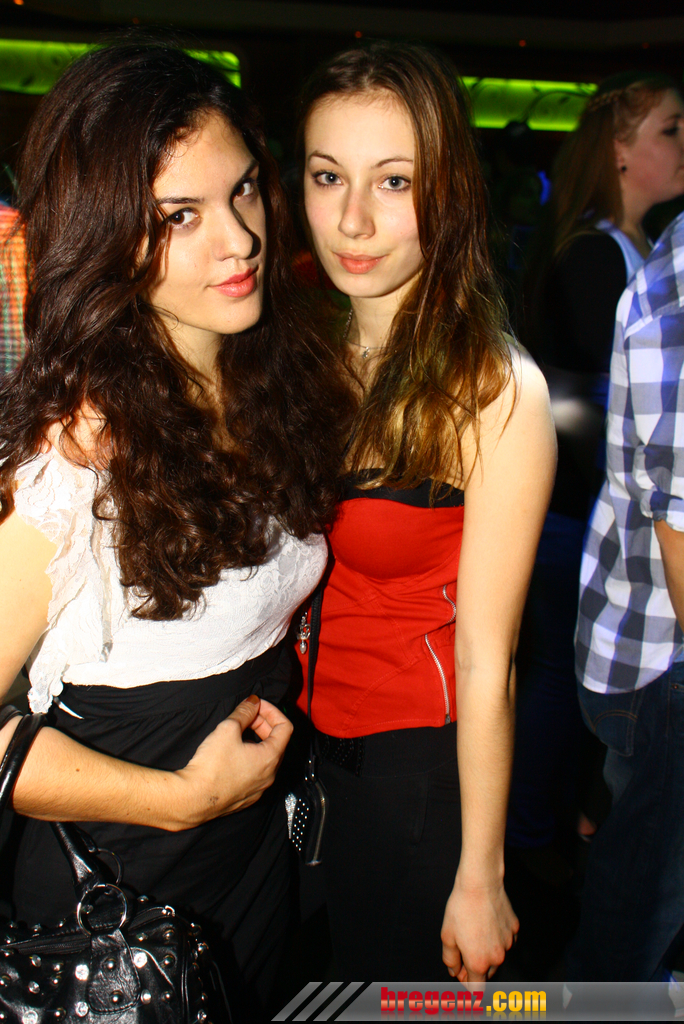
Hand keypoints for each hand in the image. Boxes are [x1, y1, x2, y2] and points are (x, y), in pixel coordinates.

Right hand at [172, 695, 292, 827]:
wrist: (192, 799)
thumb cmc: (211, 766)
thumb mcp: (228, 729)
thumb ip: (244, 712)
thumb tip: (252, 703)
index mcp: (271, 758)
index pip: (285, 728)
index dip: (273, 711)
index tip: (257, 706)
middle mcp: (269, 776)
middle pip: (277, 743)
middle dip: (263, 724)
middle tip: (247, 715)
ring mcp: (259, 789)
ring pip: (266, 759)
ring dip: (257, 741)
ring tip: (238, 732)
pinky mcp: (246, 797)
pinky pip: (256, 773)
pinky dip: (250, 758)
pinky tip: (233, 753)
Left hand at [441, 876, 518, 982]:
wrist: (480, 884)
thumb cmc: (461, 909)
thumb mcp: (447, 936)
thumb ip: (450, 960)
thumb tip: (455, 972)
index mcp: (478, 963)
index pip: (477, 990)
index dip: (468, 986)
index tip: (464, 977)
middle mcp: (497, 958)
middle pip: (487, 973)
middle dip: (477, 967)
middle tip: (464, 949)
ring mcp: (508, 944)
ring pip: (498, 957)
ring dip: (488, 952)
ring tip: (475, 932)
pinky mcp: (515, 930)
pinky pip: (506, 941)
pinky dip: (498, 938)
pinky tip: (488, 924)